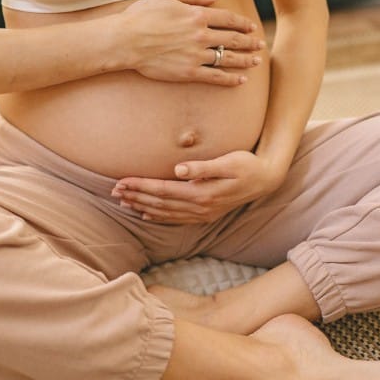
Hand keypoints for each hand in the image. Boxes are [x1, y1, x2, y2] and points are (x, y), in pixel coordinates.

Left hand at [111, 150, 283, 223]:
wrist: (266, 180)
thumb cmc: (247, 165)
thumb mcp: (229, 161)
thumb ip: (203, 166)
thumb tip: (179, 169)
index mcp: (203, 193)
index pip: (163, 190)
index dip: (141, 186)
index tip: (121, 181)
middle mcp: (200, 207)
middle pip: (160, 203)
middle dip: (135, 196)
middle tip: (113, 191)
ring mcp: (202, 213)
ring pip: (165, 212)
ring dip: (142, 206)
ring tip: (122, 201)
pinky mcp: (205, 213)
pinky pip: (176, 218)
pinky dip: (158, 216)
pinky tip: (145, 213)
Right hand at [116, 0, 264, 86]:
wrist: (126, 40)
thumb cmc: (142, 15)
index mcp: (197, 15)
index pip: (228, 19)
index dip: (243, 24)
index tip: (251, 27)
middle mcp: (201, 35)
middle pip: (233, 39)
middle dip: (249, 42)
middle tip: (260, 44)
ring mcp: (196, 55)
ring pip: (228, 58)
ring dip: (245, 60)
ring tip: (256, 61)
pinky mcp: (189, 72)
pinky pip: (215, 76)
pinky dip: (230, 79)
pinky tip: (240, 80)